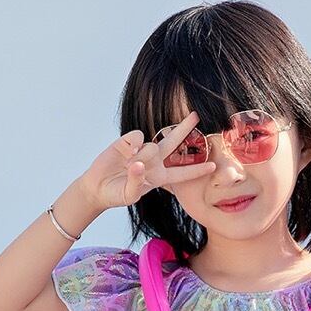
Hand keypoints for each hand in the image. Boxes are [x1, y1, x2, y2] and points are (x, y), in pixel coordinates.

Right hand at [78, 110, 216, 209]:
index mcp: (160, 176)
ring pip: (153, 145)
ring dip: (144, 156)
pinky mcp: (127, 142)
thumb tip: (139, 163)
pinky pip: (137, 137)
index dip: (197, 170)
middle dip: (185, 128)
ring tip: (131, 166)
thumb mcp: (130, 195)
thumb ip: (136, 181)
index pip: (183, 173)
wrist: (98, 188)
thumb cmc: (118, 194)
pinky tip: (126, 153)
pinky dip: (133, 145)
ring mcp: (141, 150)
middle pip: (173, 142)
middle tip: (196, 115)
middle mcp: (154, 160)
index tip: (213, 166)